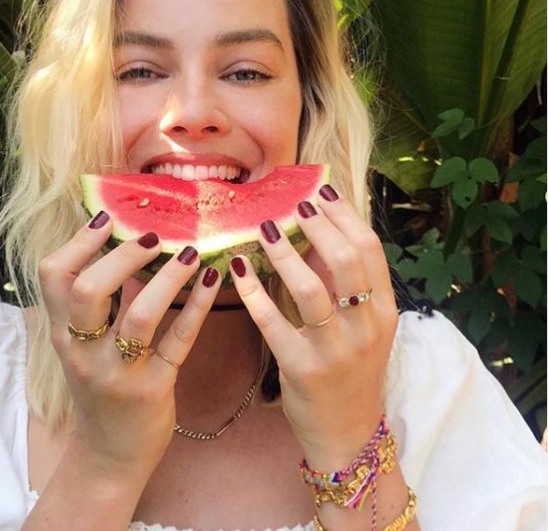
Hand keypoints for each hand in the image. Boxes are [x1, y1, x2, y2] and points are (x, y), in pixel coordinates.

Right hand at [38, 212, 220, 481]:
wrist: (108, 454)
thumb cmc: (99, 388)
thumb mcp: (84, 345)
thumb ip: (100, 302)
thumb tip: (127, 248)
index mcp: (63, 333)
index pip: (53, 275)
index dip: (79, 241)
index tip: (108, 218)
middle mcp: (83, 351)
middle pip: (88, 290)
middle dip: (123, 255)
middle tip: (154, 236)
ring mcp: (117, 373)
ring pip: (139, 315)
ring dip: (168, 278)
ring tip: (190, 252)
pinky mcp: (152, 389)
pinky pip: (178, 341)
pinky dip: (197, 306)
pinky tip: (212, 278)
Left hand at [229, 186, 398, 469]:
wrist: (347, 432)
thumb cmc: (351, 369)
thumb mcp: (362, 326)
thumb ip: (343, 283)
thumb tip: (314, 231)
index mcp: (384, 310)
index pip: (369, 250)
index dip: (345, 214)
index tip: (322, 189)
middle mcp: (366, 326)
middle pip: (346, 261)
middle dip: (318, 225)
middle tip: (293, 203)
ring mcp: (335, 349)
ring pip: (311, 288)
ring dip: (284, 252)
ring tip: (264, 228)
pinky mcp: (302, 368)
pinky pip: (273, 322)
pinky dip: (253, 291)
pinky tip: (237, 268)